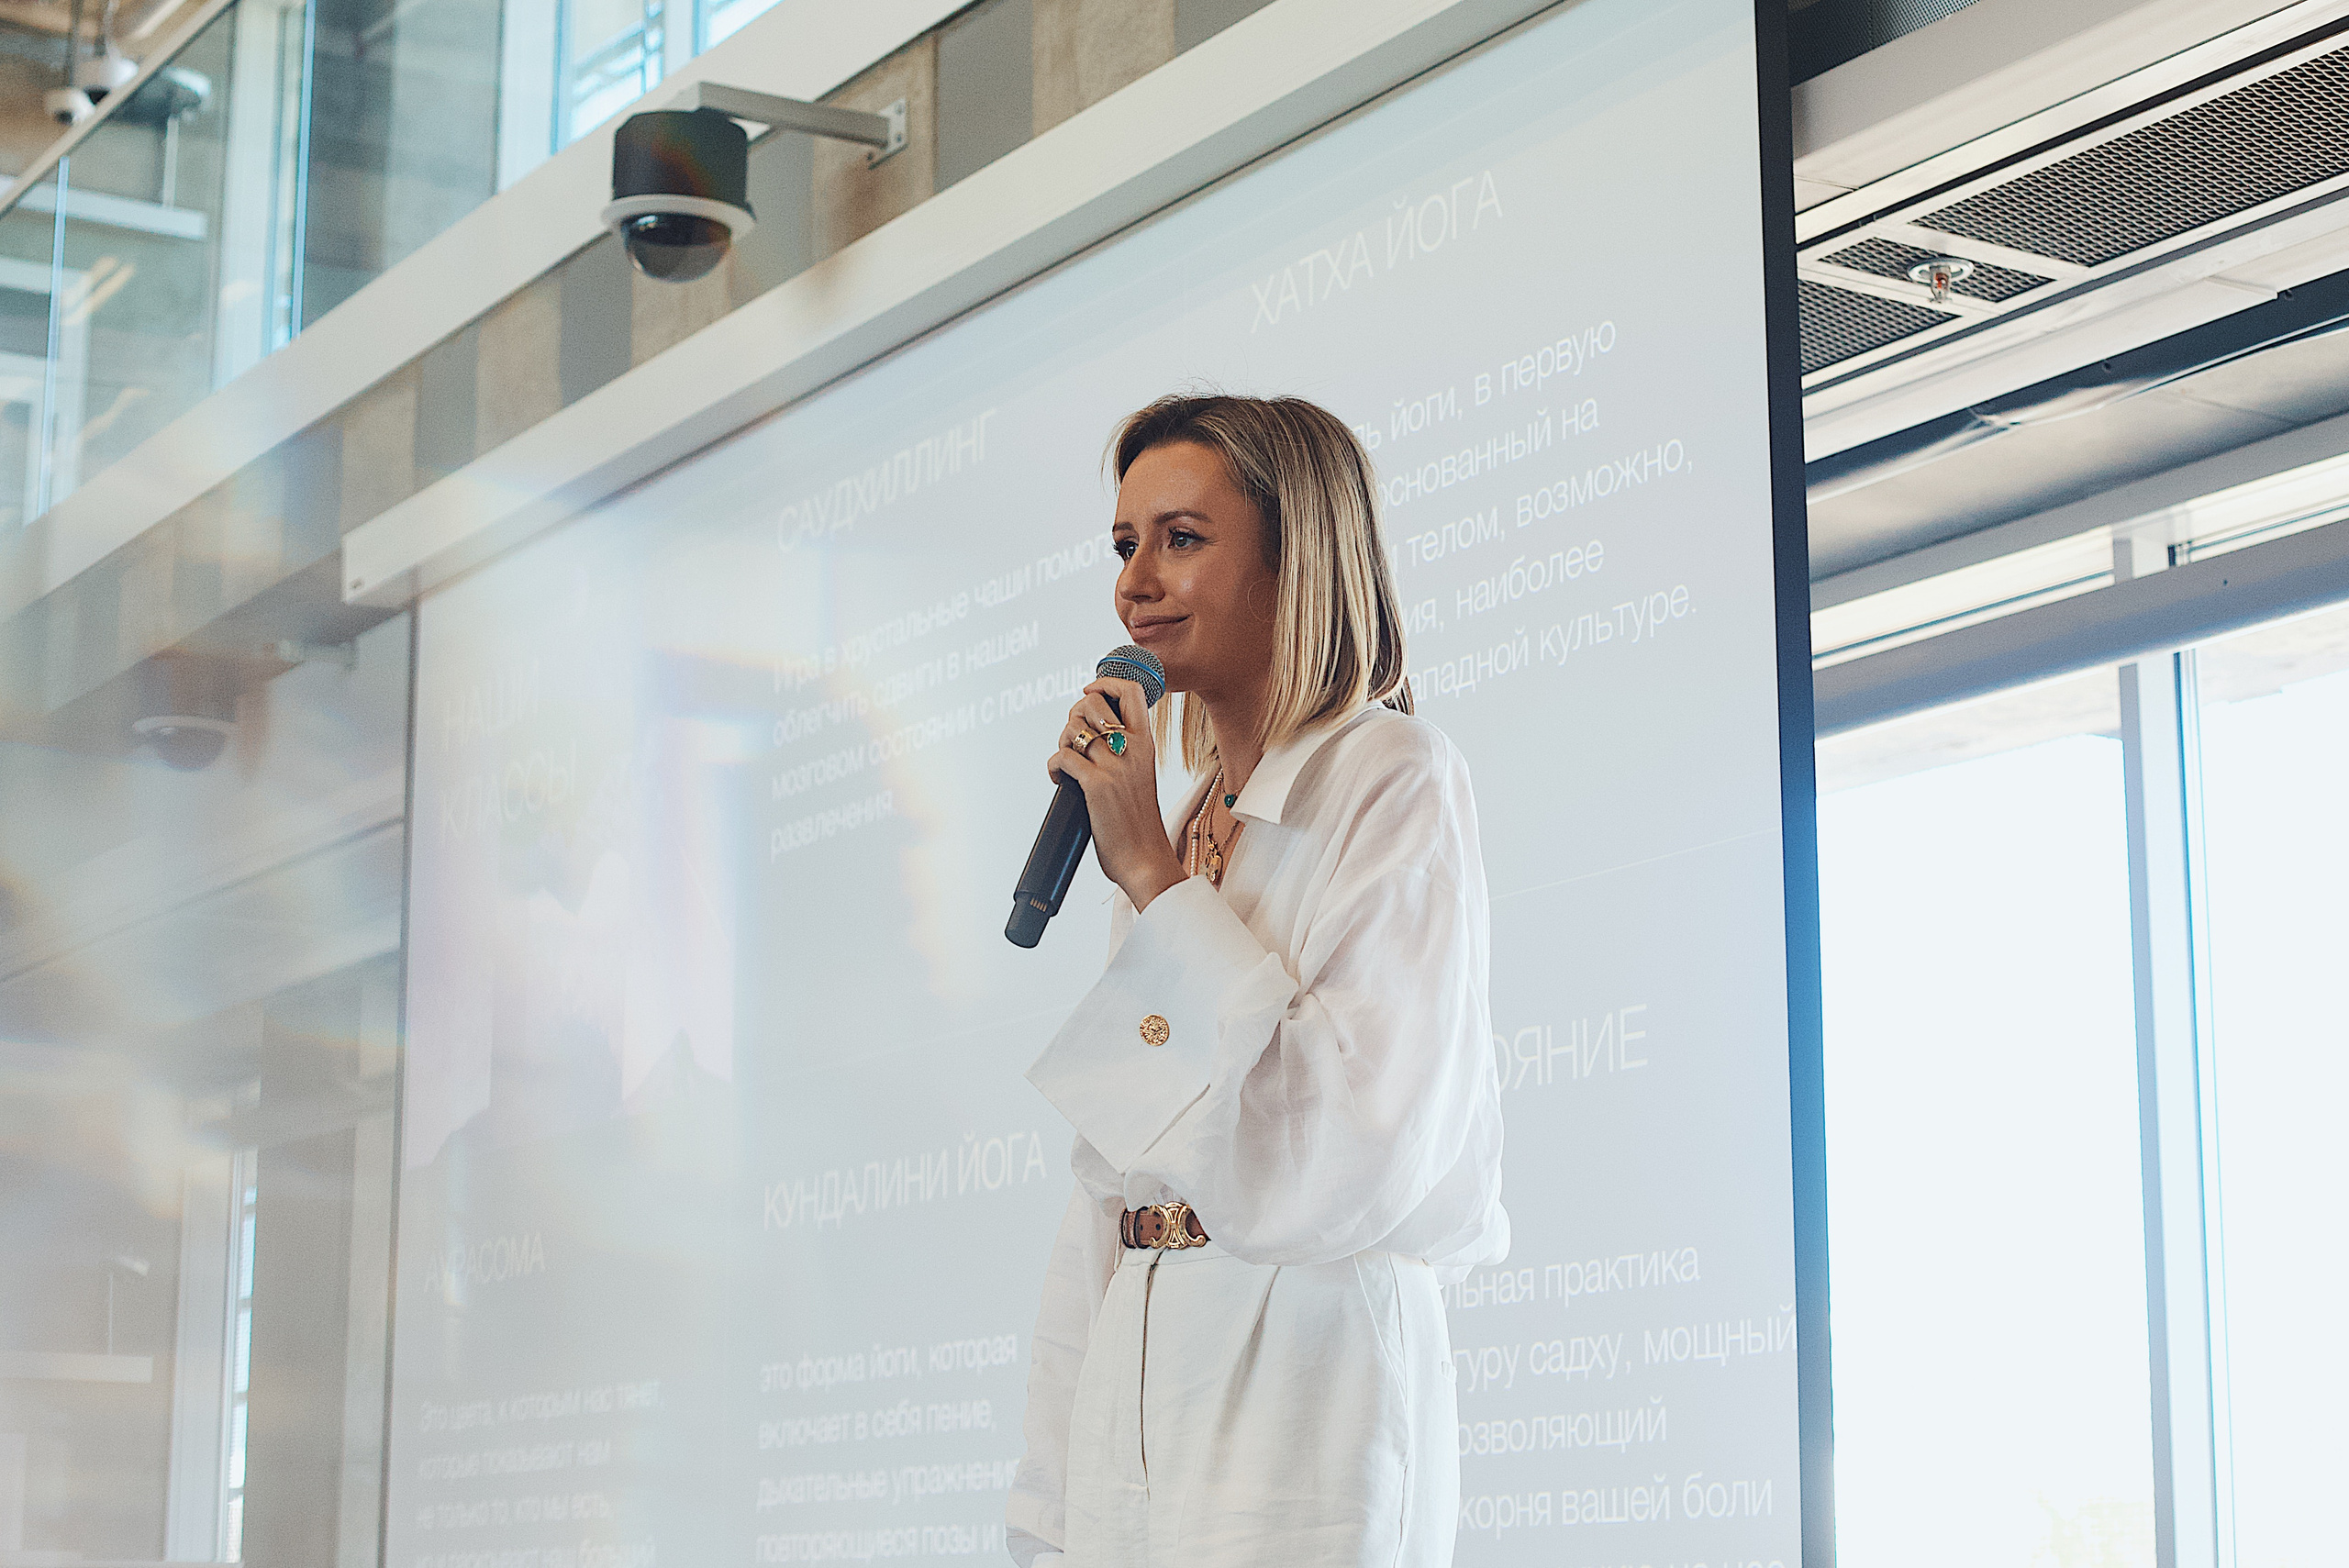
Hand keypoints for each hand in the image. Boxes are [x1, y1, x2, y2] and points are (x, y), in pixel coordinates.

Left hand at [1046, 678, 1186, 910]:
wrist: (1145, 858)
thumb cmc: (1138, 822)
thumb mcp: (1141, 775)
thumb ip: (1124, 752)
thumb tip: (1090, 735)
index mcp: (1146, 743)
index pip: (1131, 691)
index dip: (1104, 683)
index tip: (1090, 693)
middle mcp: (1132, 749)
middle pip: (1092, 703)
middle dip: (1073, 715)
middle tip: (1072, 738)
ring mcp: (1114, 766)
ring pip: (1073, 730)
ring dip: (1060, 743)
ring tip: (1066, 762)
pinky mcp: (1096, 785)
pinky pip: (1062, 758)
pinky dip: (1053, 767)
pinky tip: (1060, 781)